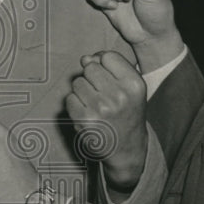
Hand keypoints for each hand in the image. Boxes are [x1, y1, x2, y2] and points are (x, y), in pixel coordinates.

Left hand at [65, 50, 148, 191]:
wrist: (126, 147)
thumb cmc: (127, 112)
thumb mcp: (130, 87)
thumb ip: (111, 67)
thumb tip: (85, 58)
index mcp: (134, 84)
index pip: (108, 56)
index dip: (104, 64)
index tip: (108, 77)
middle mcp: (119, 95)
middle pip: (90, 67)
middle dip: (92, 78)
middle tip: (102, 93)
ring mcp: (100, 108)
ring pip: (77, 82)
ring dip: (82, 91)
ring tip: (95, 104)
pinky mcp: (84, 119)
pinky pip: (69, 98)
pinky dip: (75, 104)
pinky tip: (87, 113)